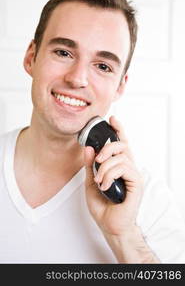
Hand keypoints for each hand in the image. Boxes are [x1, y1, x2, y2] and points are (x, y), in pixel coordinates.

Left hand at [84, 115, 143, 235]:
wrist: (110, 226)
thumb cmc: (103, 206)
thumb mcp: (91, 182)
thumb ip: (90, 166)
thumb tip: (88, 148)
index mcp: (118, 166)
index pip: (120, 144)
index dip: (118, 130)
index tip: (112, 118)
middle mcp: (128, 168)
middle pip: (122, 145)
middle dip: (108, 147)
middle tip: (98, 159)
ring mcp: (133, 175)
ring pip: (121, 157)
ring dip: (104, 167)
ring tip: (99, 180)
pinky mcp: (136, 182)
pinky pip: (123, 168)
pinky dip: (110, 175)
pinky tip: (105, 186)